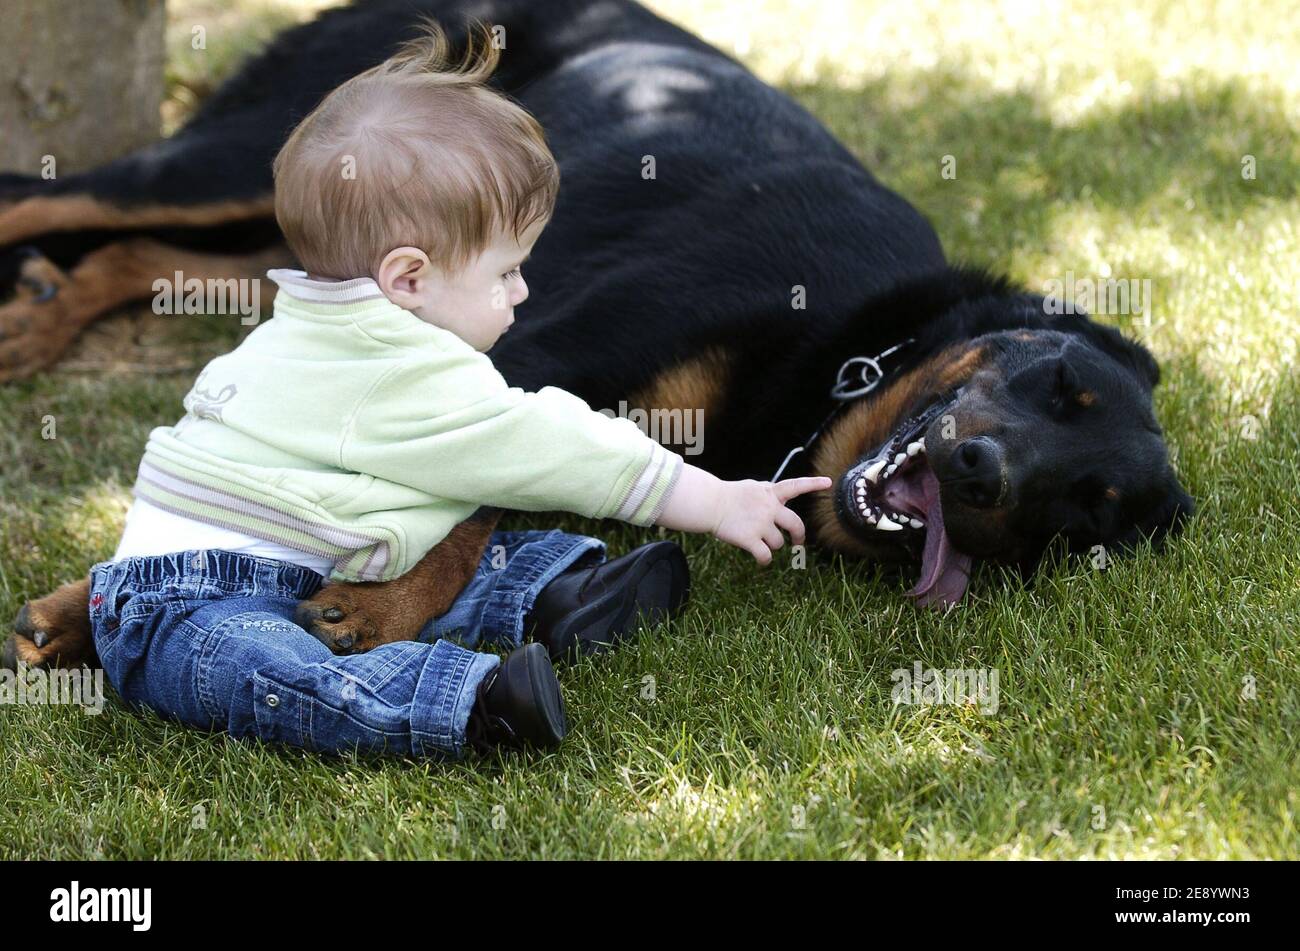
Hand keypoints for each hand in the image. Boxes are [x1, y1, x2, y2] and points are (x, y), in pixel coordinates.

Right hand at [711, 476, 831, 564]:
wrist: (710, 504)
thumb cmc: (729, 496)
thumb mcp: (752, 488)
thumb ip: (769, 493)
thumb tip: (780, 495)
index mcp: (770, 493)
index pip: (795, 485)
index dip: (813, 484)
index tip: (828, 483)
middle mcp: (769, 508)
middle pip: (795, 525)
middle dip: (798, 536)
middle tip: (797, 542)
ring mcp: (761, 524)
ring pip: (778, 543)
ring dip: (770, 545)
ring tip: (757, 540)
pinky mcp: (750, 539)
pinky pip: (765, 556)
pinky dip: (764, 561)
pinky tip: (760, 560)